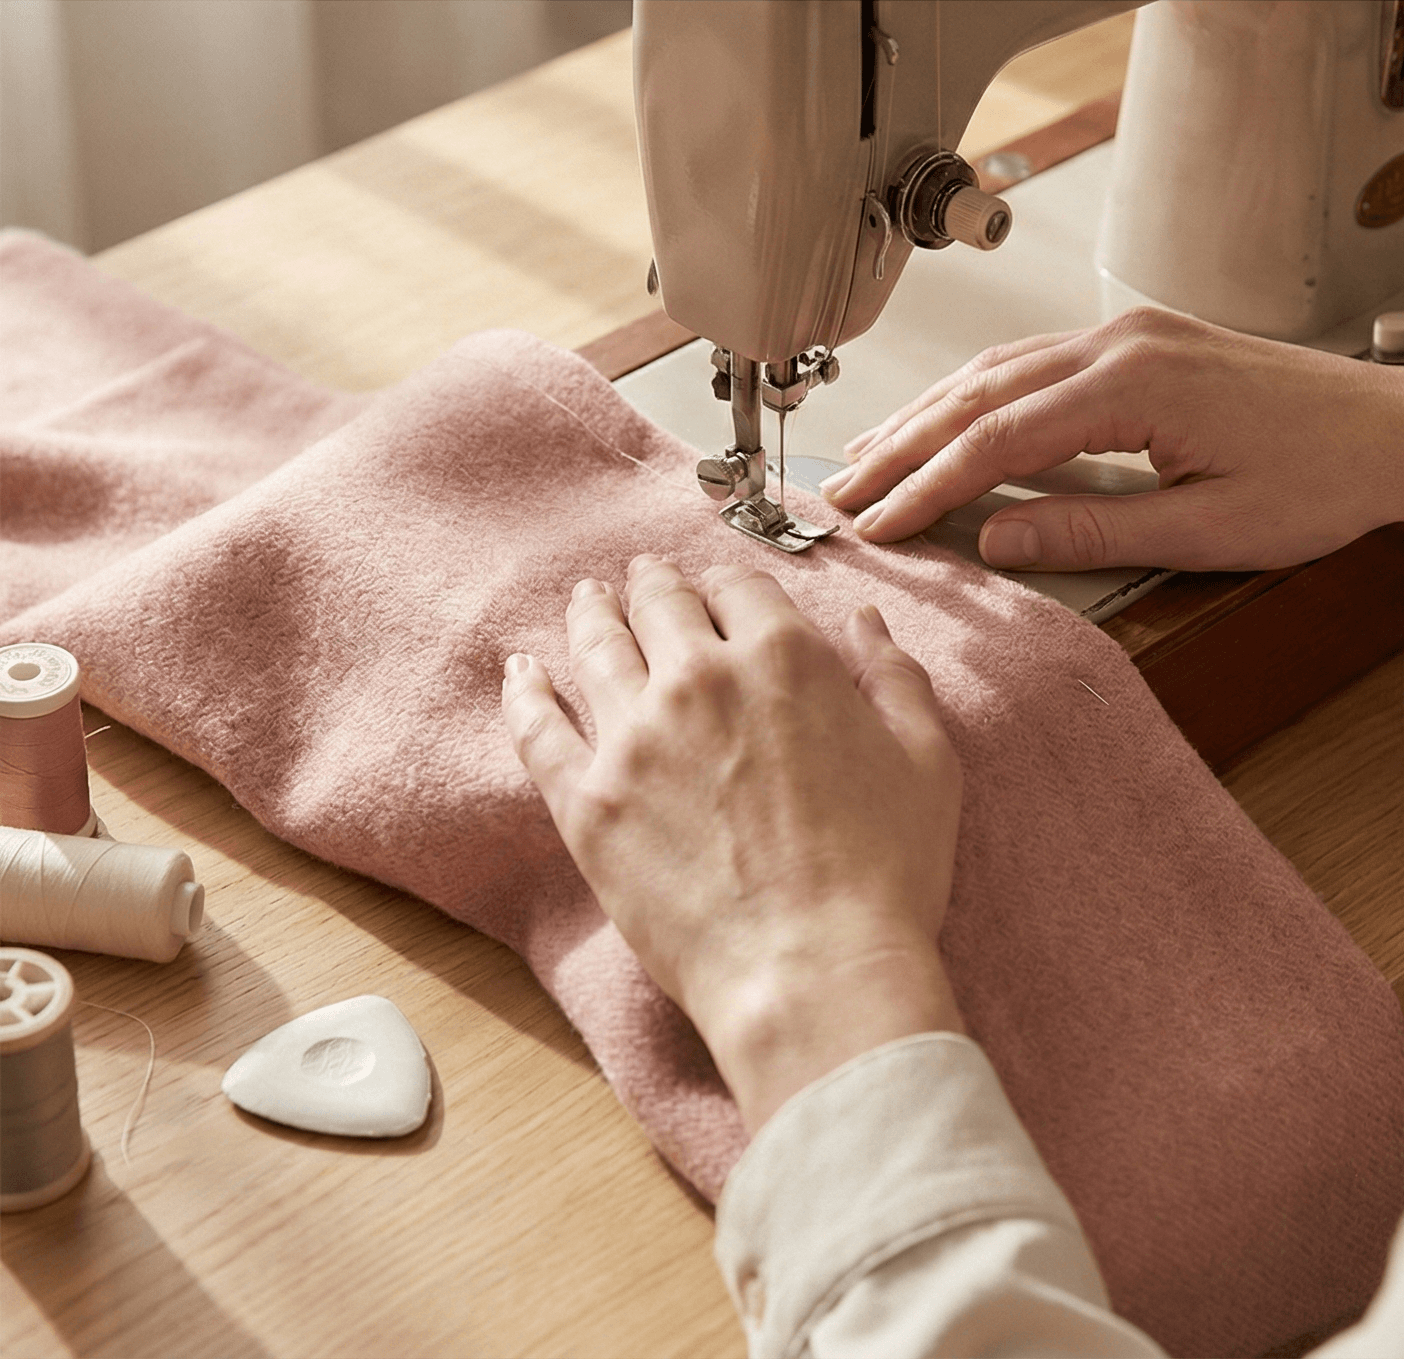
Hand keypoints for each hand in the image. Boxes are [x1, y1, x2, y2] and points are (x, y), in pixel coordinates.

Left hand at [501, 555, 963, 1132]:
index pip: (738, 587)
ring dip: (591, 613)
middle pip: (659, 603)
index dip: (728, 586)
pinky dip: (525, 691)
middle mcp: (699, 678)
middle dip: (652, 584)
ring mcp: (633, 737)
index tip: (721, 594)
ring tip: (587, 600)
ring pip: (596, 647)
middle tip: (640, 579)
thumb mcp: (926, 761)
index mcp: (783, 657)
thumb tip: (868, 621)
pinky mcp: (587, 801)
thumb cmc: (884, 875)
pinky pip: (538, 727)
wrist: (812, 970)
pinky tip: (521, 669)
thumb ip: (896, 677)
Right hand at [820, 307, 1403, 571]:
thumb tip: (996, 538)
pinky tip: (941, 420)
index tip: (878, 522)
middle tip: (843, 489)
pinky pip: (1028, 363)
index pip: (997, 438)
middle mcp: (1120, 344)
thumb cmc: (1322, 476)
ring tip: (869, 456)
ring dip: (925, 416)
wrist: (1396, 430)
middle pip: (978, 394)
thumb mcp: (1208, 528)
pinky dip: (971, 397)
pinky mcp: (1135, 343)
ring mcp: (1125, 335)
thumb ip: (1092, 530)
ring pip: (995, 370)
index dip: (926, 485)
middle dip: (903, 445)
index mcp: (1135, 384)